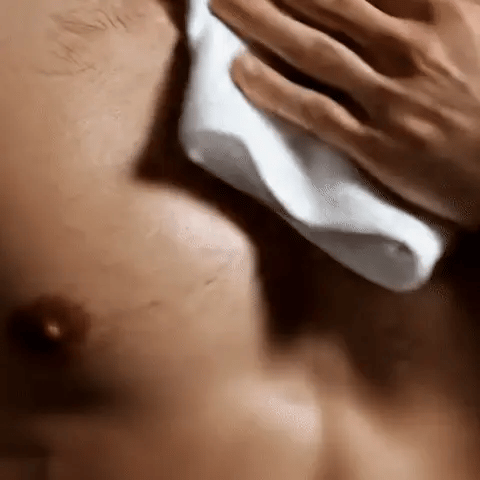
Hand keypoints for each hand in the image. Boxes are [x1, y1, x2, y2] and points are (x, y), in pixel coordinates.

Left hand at [209, 0, 479, 227]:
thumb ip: (445, 5)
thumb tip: (395, 0)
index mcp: (441, 7)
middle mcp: (406, 45)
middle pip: (322, 2)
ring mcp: (386, 96)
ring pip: (309, 50)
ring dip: (258, 23)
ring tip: (220, 4)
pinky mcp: (374, 143)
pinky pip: (313, 110)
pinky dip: (273, 90)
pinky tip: (239, 72)